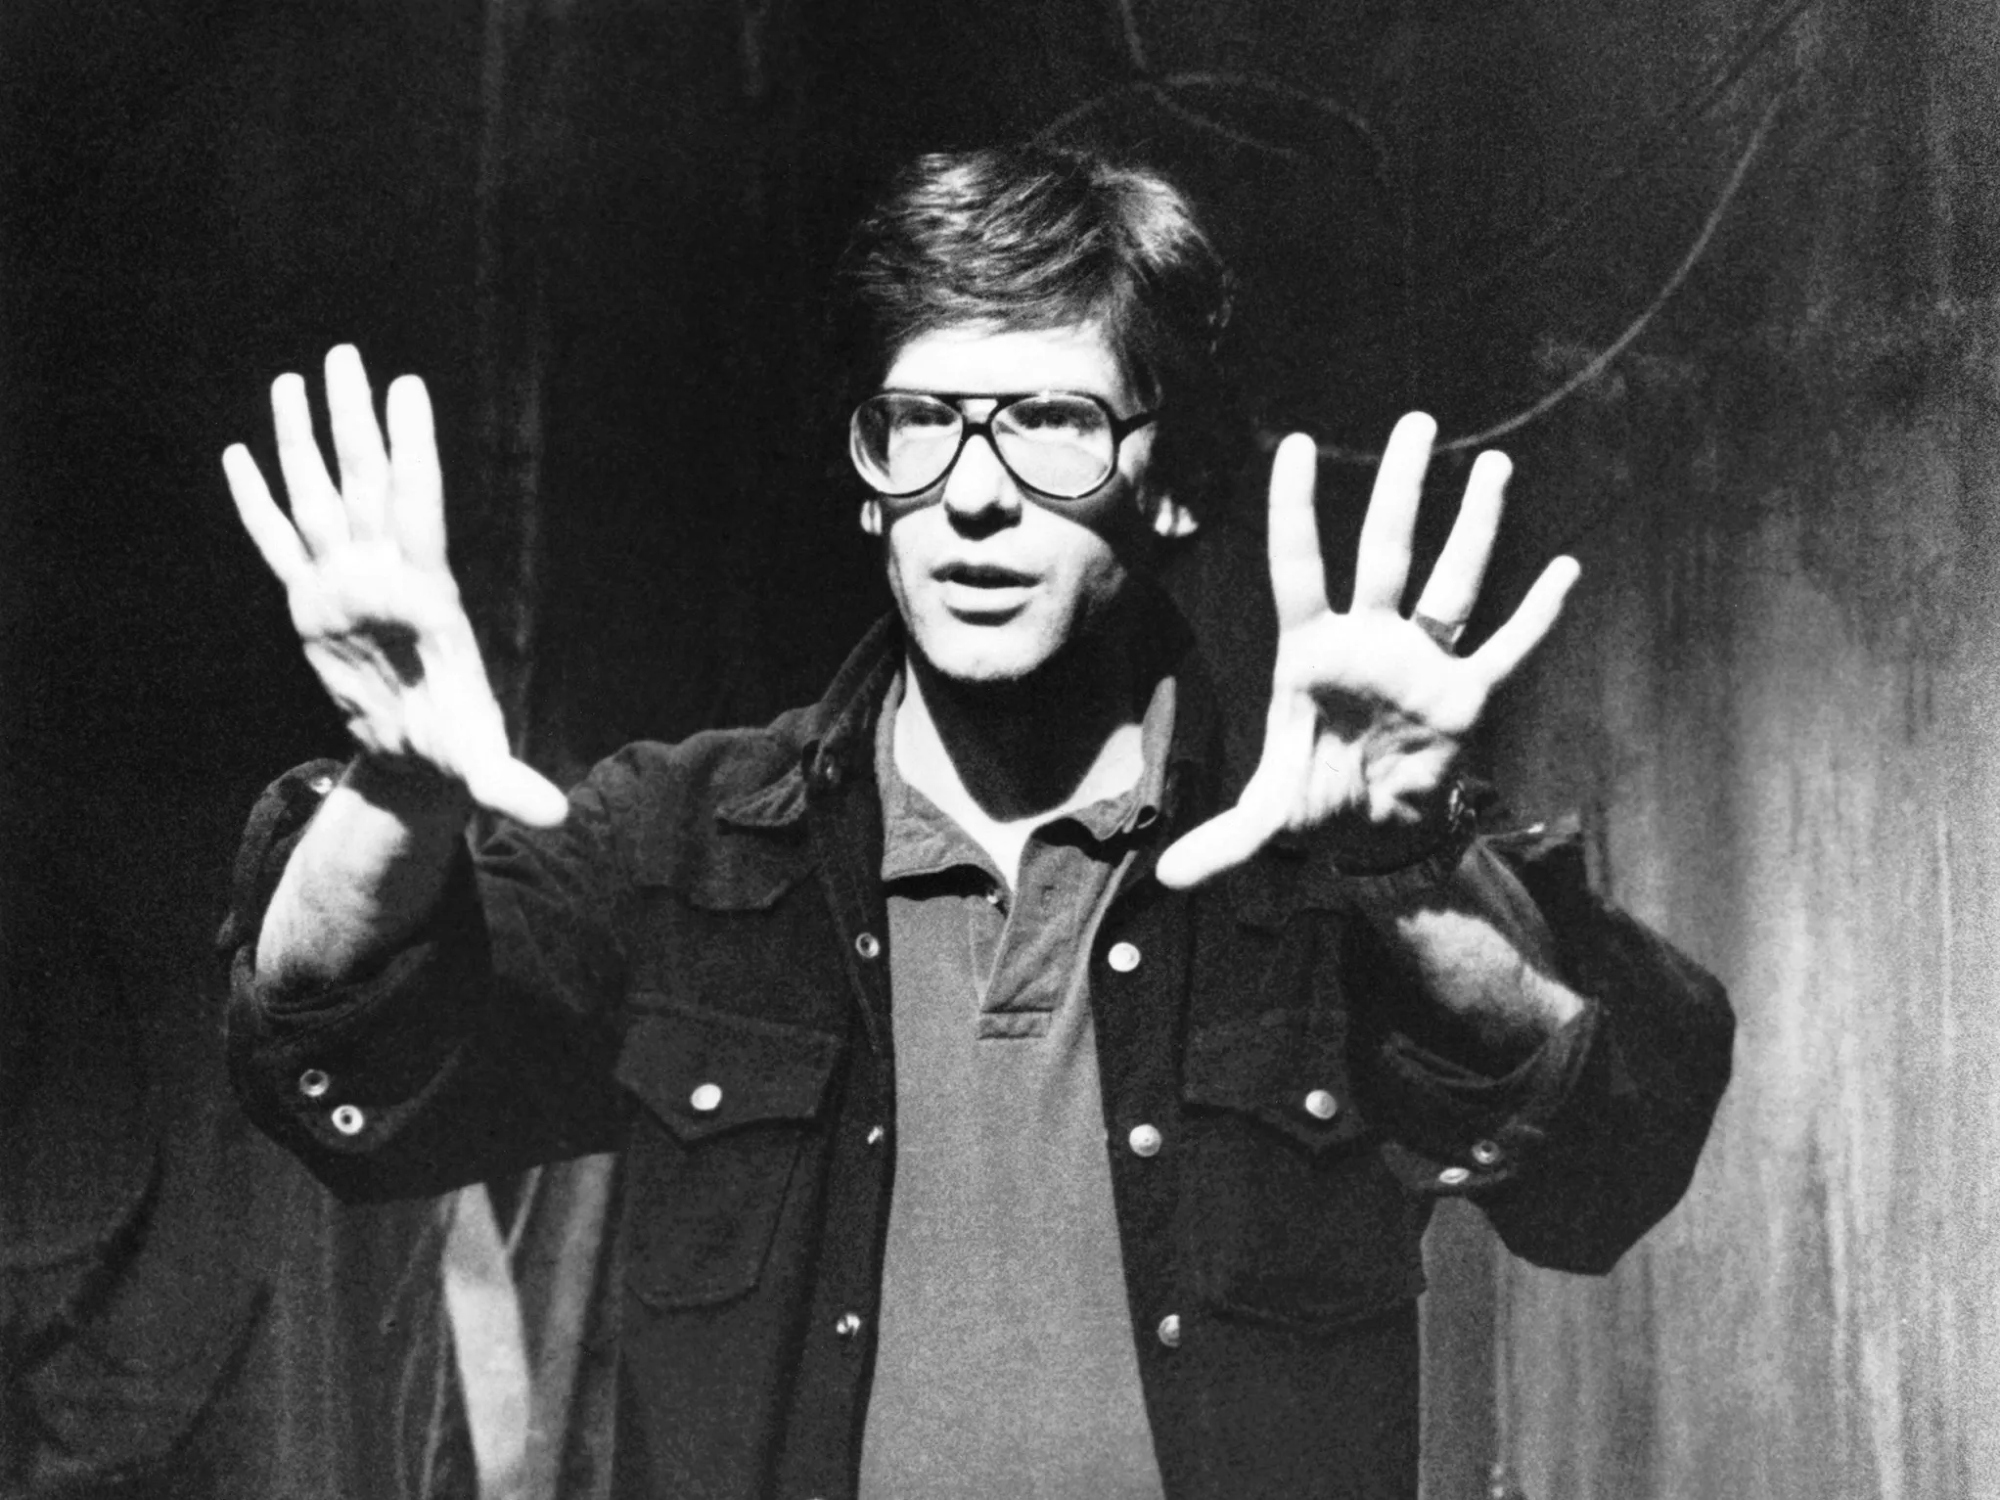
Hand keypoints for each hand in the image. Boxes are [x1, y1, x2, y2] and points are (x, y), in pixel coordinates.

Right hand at [223, 345, 566, 826]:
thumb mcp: (481, 767)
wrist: (423, 756)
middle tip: (345, 354)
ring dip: (303, 442)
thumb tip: (554, 817)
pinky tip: (241, 454)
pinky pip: (276, 542)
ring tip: (293, 380)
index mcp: (423, 594)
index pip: (416, 505)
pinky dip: (256, 502)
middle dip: (353, 421)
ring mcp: (341, 586)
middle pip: (366, 481)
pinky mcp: (306, 606)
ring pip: (319, 497)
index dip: (413, 447)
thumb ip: (511, 786)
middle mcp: (381, 575)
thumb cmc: (457, 748)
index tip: (409, 389)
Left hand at [1155, 413, 1577, 889]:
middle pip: (1386, 549)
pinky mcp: (1466, 696)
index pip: (1299, 565)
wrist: (1373, 834)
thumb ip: (1222, 842)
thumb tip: (1165, 880)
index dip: (1295, 510)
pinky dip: (1536, 615)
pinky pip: (1507, 649)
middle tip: (1418, 423)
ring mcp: (1420, 663)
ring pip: (1451, 582)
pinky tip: (1565, 570)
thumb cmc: (1313, 803)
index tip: (1297, 445)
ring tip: (1496, 465)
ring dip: (1475, 527)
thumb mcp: (1264, 819)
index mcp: (1311, 651)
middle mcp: (1368, 641)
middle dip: (1402, 488)